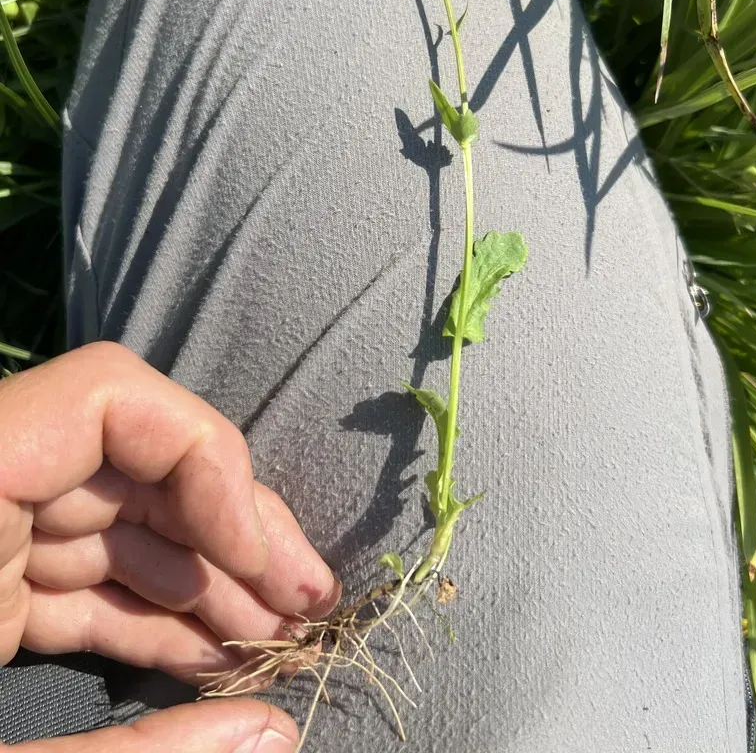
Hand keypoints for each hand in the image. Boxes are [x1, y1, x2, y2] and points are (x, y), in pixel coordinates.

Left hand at [0, 342, 340, 750]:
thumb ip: (137, 752)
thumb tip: (275, 735)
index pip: (108, 397)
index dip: (209, 462)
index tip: (261, 558)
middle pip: (137, 464)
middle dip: (234, 533)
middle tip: (311, 601)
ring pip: (120, 528)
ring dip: (206, 584)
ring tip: (280, 641)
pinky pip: (85, 584)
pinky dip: (155, 619)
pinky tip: (218, 657)